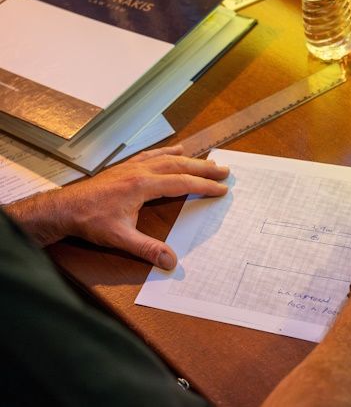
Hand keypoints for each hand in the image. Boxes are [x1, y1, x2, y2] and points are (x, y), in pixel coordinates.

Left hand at [6, 145, 228, 269]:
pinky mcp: (126, 167)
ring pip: (169, 158)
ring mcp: (133, 166)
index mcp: (143, 185)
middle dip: (205, 168)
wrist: (66, 208)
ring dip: (191, 159)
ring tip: (209, 160)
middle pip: (180, 166)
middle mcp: (141, 171)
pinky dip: (168, 150)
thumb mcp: (120, 238)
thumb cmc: (91, 221)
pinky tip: (176, 148)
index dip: (204, 186)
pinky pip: (153, 154)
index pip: (182, 183)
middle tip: (225, 170)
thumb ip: (147, 249)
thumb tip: (171, 261)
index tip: (222, 189)